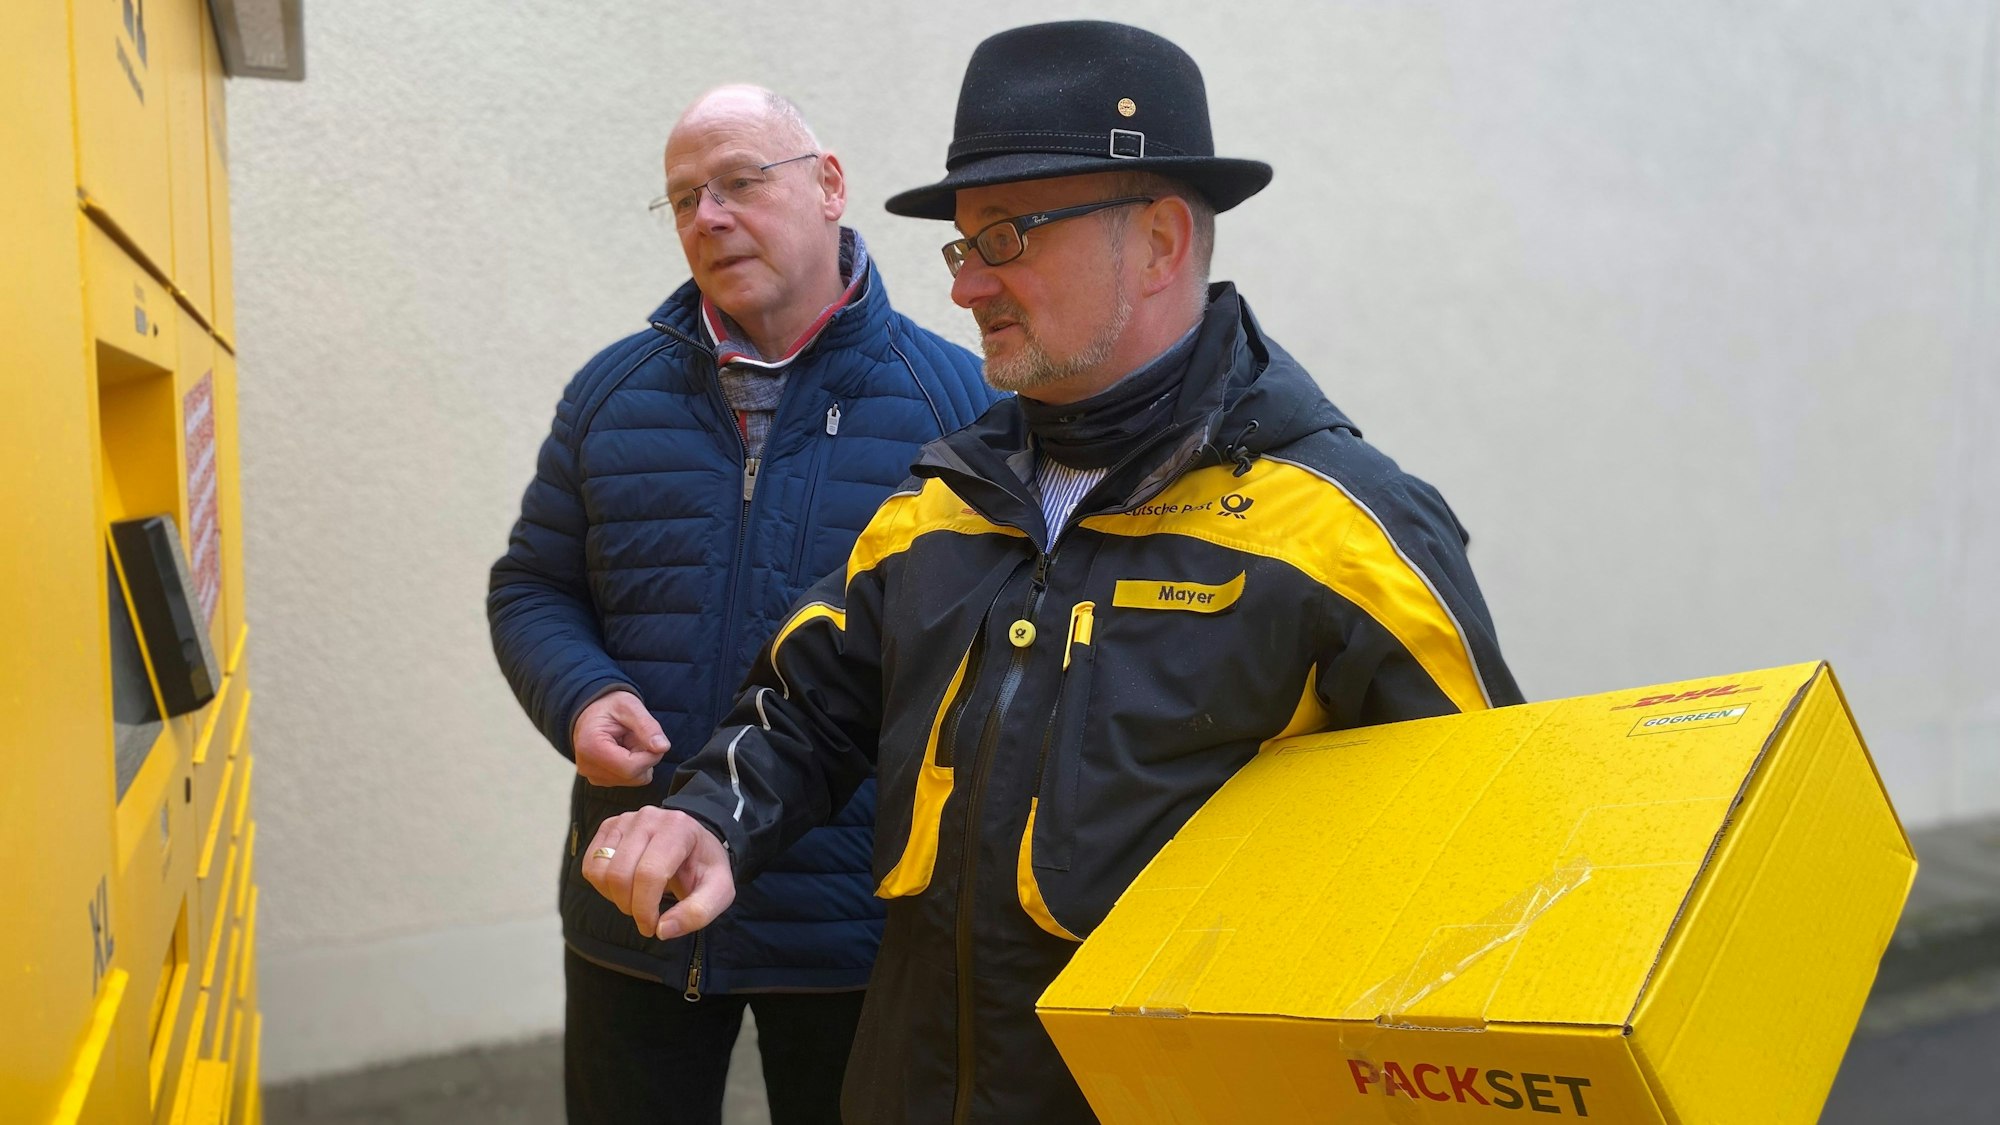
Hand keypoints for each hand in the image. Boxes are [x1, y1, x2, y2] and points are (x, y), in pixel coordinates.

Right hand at [571, 690, 668, 785]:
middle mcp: (587, 766)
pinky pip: (627, 779)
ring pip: (633, 779)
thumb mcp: (630, 707)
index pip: (630, 768)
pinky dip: (631, 766)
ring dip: (639, 762)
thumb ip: (648, 727)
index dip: (650, 756)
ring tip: (627, 742)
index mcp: (592, 747)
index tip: (652, 740)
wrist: (592, 710)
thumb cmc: (609, 706)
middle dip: (645, 758)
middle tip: (637, 737)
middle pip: (633, 776)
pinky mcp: (598, 779)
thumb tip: (663, 748)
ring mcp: (592, 775)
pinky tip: (623, 750)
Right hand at [582, 807, 736, 939]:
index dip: (645, 909)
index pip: (649, 874)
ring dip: (615, 897)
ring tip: (637, 898)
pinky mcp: (609, 827)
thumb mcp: (719, 891)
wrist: (694, 843)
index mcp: (678, 829)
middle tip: (646, 915)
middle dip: (630, 907)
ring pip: (600, 871)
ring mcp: (625, 819)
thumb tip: (661, 930)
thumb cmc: (704, 867)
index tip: (652, 927)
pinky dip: (602, 885)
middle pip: (620, 875)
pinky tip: (624, 886)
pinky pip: (590, 865)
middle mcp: (649, 818)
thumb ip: (698, 912)